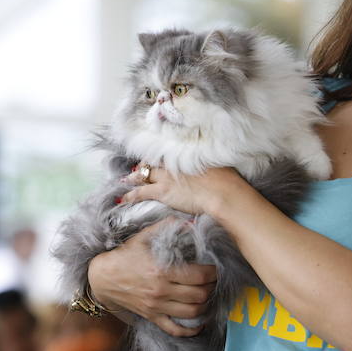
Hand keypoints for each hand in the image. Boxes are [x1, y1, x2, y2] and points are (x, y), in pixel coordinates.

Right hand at [87, 221, 216, 336]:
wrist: (102, 276)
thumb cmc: (124, 255)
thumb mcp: (143, 236)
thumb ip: (166, 227)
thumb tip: (188, 220)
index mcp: (162, 270)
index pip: (199, 276)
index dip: (213, 272)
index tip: (216, 268)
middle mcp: (161, 291)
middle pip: (200, 295)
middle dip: (212, 288)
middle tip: (214, 281)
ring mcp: (157, 306)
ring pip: (193, 312)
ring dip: (206, 305)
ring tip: (208, 295)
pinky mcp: (152, 316)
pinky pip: (175, 329)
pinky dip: (191, 329)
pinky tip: (199, 322)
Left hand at [120, 164, 241, 216]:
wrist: (223, 193)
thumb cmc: (227, 180)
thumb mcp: (220, 164)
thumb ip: (211, 162)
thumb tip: (214, 162)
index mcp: (186, 154)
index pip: (167, 151)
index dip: (160, 156)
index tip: (157, 158)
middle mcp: (173, 162)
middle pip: (153, 161)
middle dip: (145, 165)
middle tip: (140, 168)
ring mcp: (166, 177)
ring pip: (144, 174)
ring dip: (135, 178)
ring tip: (127, 180)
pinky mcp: (162, 192)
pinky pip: (141, 192)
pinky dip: (131, 195)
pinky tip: (124, 198)